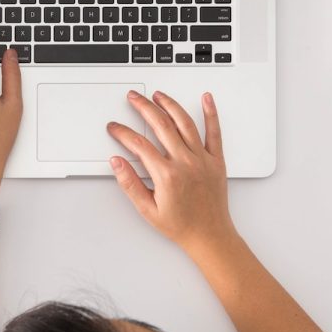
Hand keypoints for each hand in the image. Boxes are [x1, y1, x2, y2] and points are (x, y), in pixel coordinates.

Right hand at [106, 90, 235, 256]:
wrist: (210, 236)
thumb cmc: (181, 225)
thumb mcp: (147, 209)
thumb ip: (130, 183)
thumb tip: (117, 162)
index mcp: (167, 175)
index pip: (139, 145)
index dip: (123, 132)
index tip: (115, 127)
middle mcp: (185, 163)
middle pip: (161, 125)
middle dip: (143, 107)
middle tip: (133, 98)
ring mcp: (202, 159)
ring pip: (185, 123)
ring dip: (170, 105)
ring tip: (158, 95)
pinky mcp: (216, 160)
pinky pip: (214, 132)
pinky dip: (211, 113)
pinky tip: (206, 99)